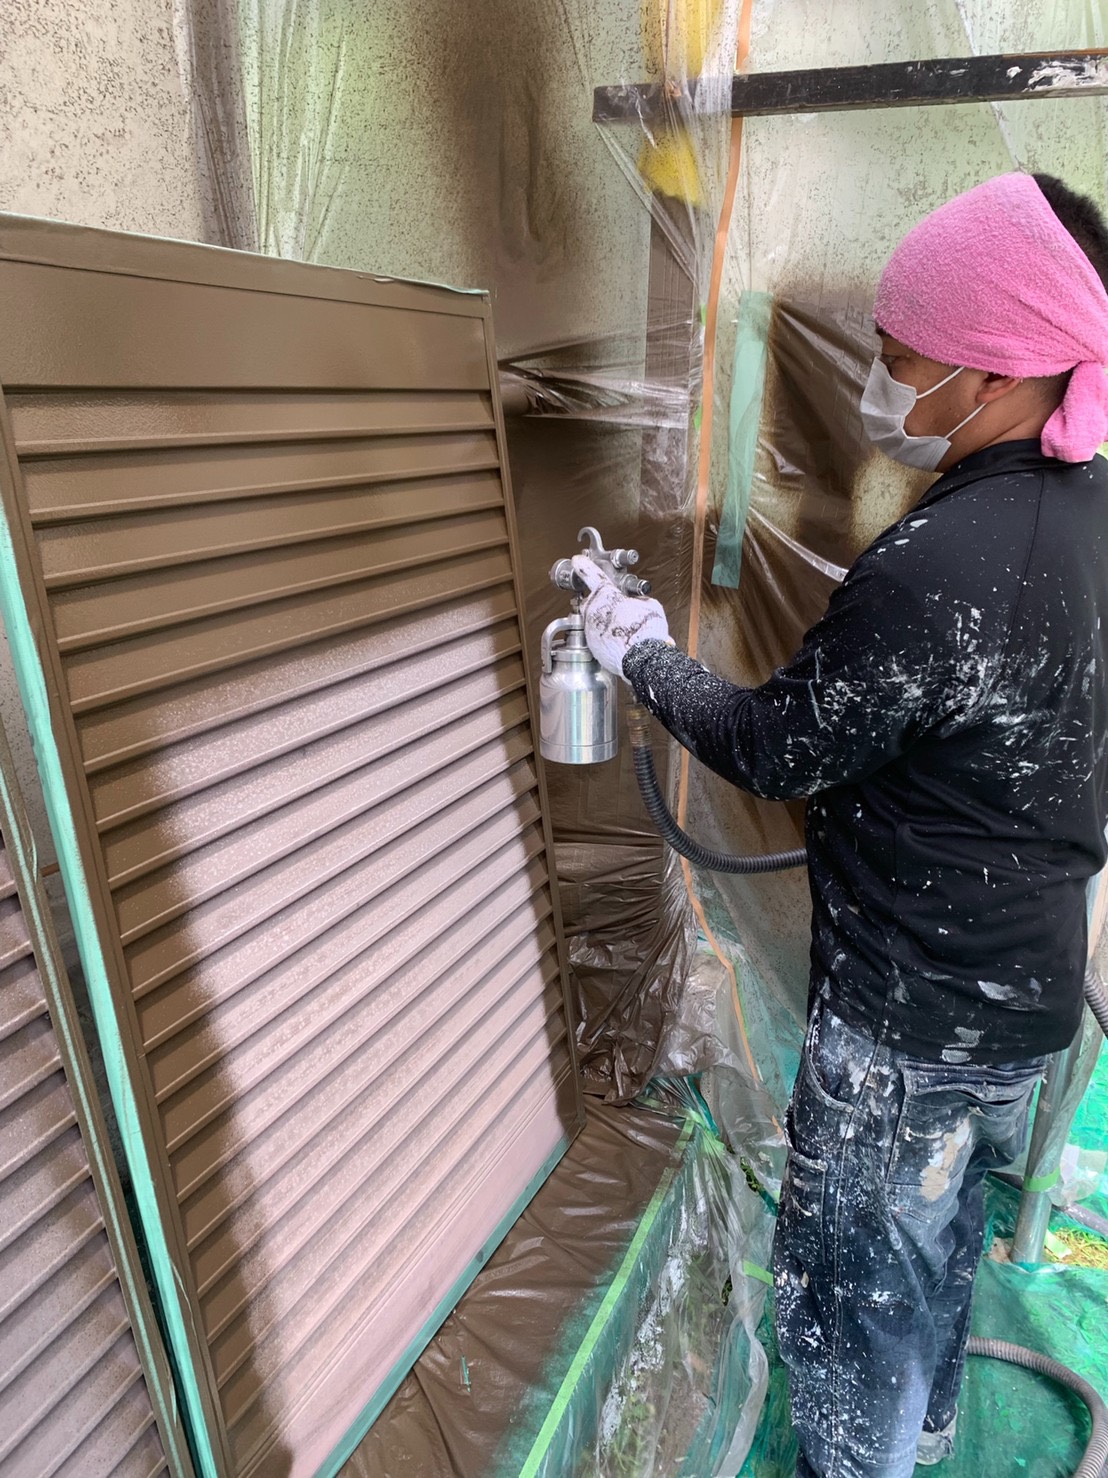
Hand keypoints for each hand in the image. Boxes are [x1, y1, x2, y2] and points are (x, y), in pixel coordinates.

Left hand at [571, 555, 671, 676]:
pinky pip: (597, 636)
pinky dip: (606, 636)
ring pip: (594, 619)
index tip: (577, 560)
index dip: (585, 566)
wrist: (642, 660)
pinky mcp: (592, 646)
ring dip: (606, 620)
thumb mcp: (650, 606)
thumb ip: (640, 599)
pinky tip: (619, 640)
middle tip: (614, 606)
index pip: (593, 575)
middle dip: (601, 601)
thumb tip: (638, 601)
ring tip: (623, 627)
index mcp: (607, 595)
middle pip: (592, 600)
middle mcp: (594, 611)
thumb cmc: (647, 632)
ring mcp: (591, 629)